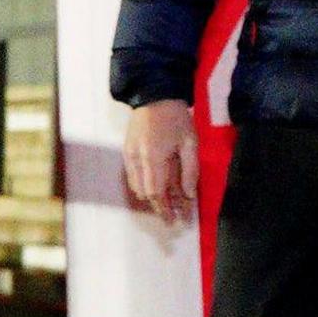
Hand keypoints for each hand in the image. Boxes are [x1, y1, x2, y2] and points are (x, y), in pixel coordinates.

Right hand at [122, 99, 198, 225]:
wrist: (153, 96)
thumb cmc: (175, 118)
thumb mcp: (190, 143)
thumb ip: (190, 171)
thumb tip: (189, 195)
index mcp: (153, 157)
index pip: (156, 192)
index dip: (166, 208)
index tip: (176, 220)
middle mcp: (137, 159)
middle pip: (145, 193)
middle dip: (160, 207)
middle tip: (175, 217)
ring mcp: (129, 155)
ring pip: (136, 187)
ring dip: (152, 198)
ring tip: (169, 204)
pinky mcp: (126, 151)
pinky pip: (133, 176)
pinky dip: (144, 186)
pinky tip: (156, 188)